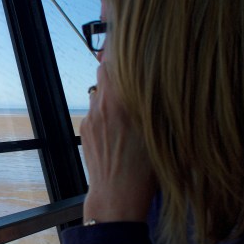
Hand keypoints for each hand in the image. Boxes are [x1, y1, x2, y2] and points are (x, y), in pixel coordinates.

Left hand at [80, 63, 156, 222]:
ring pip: (98, 89)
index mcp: (121, 102)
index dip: (123, 51)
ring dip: (110, 91)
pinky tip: (116, 127)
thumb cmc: (144, 169)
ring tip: (126, 106)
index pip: (115, 60)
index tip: (132, 48)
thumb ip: (152, 102)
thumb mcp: (158, 131)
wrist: (116, 195)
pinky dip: (104, 110)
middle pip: (104, 68)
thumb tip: (153, 81)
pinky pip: (94, 109)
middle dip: (117, 67)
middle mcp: (102, 105)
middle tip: (131, 76)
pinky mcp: (85, 129)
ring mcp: (91, 117)